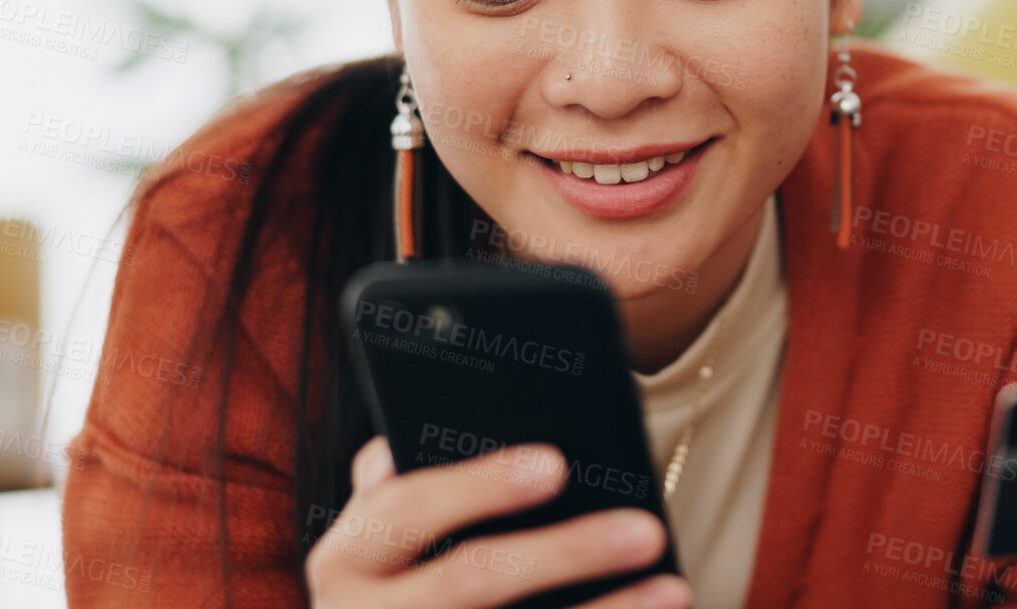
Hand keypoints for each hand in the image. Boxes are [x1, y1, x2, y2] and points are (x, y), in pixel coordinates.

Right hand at [304, 435, 691, 608]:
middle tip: (643, 530)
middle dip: (564, 554)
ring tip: (671, 590)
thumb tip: (438, 426)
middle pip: (471, 583)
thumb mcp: (375, 535)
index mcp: (345, 558)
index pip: (408, 509)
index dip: (480, 484)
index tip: (556, 463)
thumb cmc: (387, 579)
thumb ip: (398, 484)